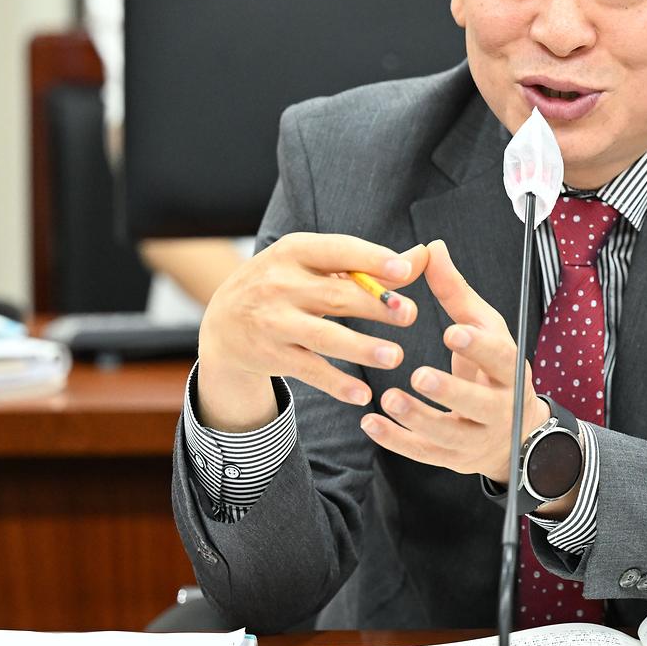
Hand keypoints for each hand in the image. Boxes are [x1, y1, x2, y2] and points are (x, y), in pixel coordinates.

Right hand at [196, 234, 426, 431]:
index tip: (406, 271)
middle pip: (336, 296)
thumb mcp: (315, 266)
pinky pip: (309, 370)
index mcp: (295, 251)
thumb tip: (424, 257)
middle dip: (375, 305)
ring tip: (395, 356)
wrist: (222, 322)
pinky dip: (336, 383)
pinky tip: (362, 394)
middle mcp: (280, 284)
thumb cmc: (286, 286)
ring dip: (360, 347)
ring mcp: (273, 321)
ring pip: (323, 336)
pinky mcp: (271, 355)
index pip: (338, 251)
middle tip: (411, 315)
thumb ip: (369, 265)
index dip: (372, 260)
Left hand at [363, 238, 548, 482]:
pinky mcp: (454, 459)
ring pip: (449, 434)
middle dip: (450, 391)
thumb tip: (431, 249)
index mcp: (510, 371)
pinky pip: (425, 453)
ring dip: (418, 419)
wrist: (515, 434)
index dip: (479, 347)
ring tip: (389, 399)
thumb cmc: (493, 370)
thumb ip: (456, 293)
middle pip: (478, 404)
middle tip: (420, 375)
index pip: (501, 359)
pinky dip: (397, 441)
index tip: (453, 330)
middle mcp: (500, 409)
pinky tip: (371, 423)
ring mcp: (477, 438)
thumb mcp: (484, 329)